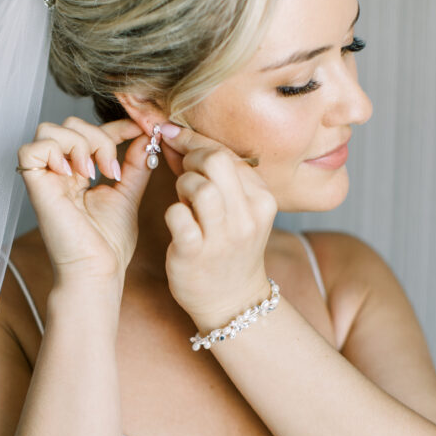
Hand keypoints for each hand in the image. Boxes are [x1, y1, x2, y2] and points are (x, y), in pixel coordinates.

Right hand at [17, 116, 152, 285]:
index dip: (116, 124)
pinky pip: (32, 149)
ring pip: (49, 130)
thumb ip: (135, 164)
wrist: (97, 270)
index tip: (141, 129)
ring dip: (80, 143)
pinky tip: (74, 174)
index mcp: (78, 173)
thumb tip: (146, 136)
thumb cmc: (108, 244)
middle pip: (69, 124)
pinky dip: (56, 152)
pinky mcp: (36, 187)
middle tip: (112, 170)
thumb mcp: (128, 194)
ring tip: (95, 173)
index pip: (91, 132)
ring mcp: (46, 178)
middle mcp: (59, 172)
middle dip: (98, 136)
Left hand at [158, 124, 277, 330]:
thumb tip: (176, 137)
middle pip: (216, 160)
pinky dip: (172, 211)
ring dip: (182, 186)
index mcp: (262, 198)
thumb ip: (213, 175)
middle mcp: (248, 216)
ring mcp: (224, 236)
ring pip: (198, 185)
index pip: (228, 153)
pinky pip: (177, 215)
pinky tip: (178, 222)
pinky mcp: (196, 252)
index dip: (195, 140)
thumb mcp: (236, 209)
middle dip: (191, 159)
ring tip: (183, 200)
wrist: (233, 301)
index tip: (173, 134)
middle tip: (183, 172)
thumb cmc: (229, 248)